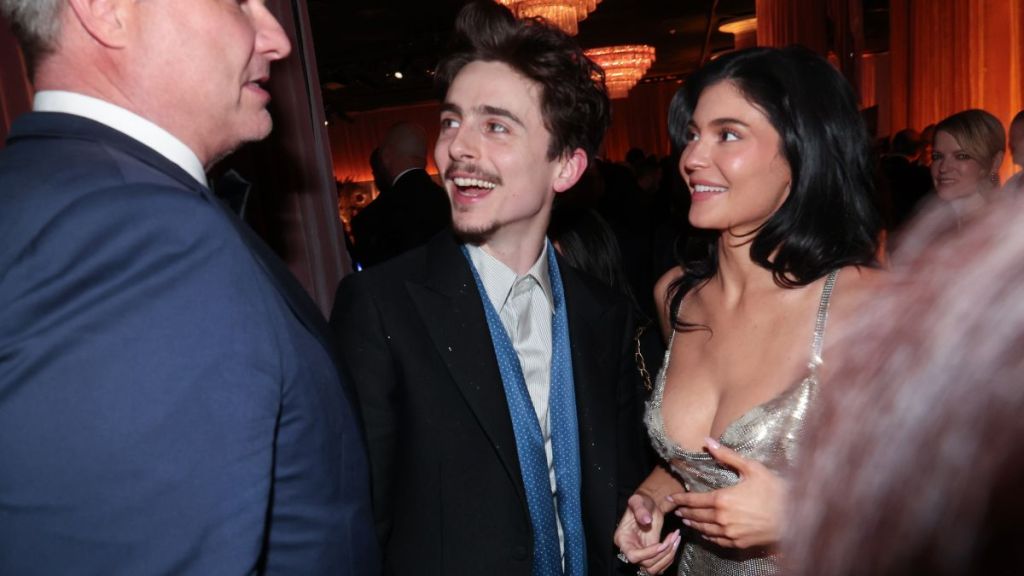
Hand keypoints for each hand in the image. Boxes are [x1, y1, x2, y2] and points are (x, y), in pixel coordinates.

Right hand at [613, 491, 680, 574]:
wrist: (650, 506)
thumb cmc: (642, 502)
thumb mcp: (638, 500)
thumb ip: (640, 510)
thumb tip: (646, 520)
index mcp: (622, 539)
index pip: (633, 556)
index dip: (648, 554)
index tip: (661, 545)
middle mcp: (630, 550)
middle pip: (646, 565)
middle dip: (663, 553)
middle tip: (673, 538)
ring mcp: (642, 554)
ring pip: (655, 569)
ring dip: (669, 556)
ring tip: (675, 538)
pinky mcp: (652, 555)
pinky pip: (661, 566)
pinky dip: (671, 556)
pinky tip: (675, 541)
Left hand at [668, 437, 784, 548]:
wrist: (795, 516)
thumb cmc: (775, 490)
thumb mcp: (751, 468)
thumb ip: (727, 455)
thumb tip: (708, 441)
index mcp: (722, 499)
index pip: (693, 500)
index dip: (680, 499)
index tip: (670, 499)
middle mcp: (722, 519)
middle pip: (697, 516)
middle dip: (685, 512)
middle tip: (676, 510)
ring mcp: (730, 533)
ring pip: (704, 530)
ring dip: (694, 524)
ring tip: (687, 520)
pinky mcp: (739, 543)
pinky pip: (717, 541)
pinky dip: (708, 536)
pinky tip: (706, 533)